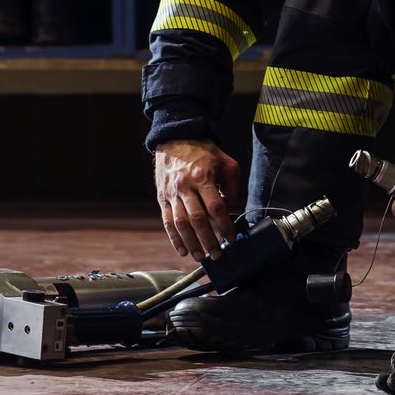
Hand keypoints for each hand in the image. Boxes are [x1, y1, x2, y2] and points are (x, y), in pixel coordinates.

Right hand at [153, 138, 242, 260]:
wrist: (175, 138)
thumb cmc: (203, 150)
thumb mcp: (225, 161)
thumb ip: (232, 185)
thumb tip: (232, 208)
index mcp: (202, 177)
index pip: (215, 207)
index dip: (224, 225)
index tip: (231, 238)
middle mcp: (185, 186)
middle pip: (197, 219)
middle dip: (208, 240)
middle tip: (217, 254)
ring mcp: (171, 193)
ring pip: (181, 224)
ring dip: (191, 243)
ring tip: (200, 256)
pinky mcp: (162, 197)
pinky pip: (167, 222)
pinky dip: (174, 238)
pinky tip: (183, 249)